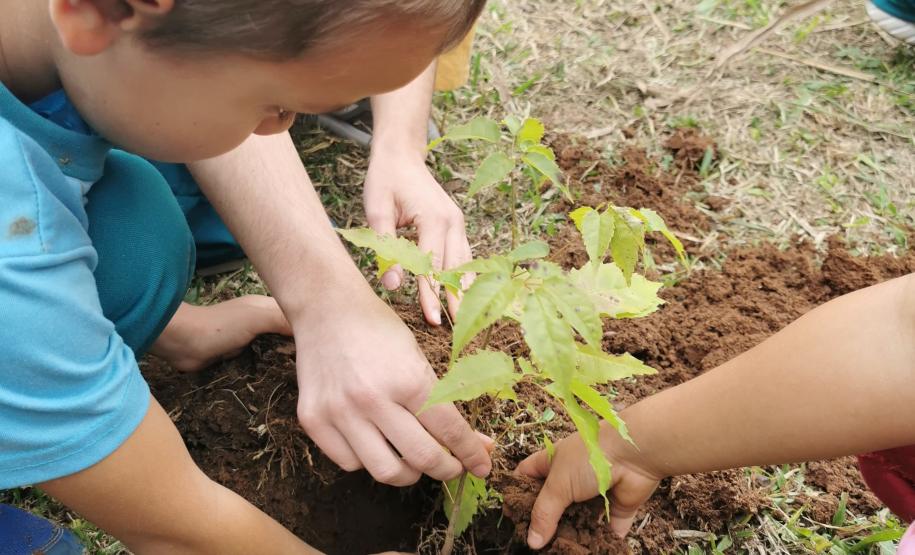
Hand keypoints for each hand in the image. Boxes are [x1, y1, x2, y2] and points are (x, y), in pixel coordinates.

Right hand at [294, 292, 491, 485]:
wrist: (326, 308)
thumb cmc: (378, 329)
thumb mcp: (417, 357)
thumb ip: (440, 400)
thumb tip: (472, 443)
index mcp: (408, 379)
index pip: (450, 431)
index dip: (471, 454)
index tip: (482, 466)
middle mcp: (372, 399)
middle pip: (421, 459)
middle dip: (446, 469)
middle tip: (452, 467)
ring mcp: (339, 412)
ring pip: (385, 472)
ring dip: (408, 473)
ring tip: (414, 462)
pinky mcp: (313, 420)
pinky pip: (349, 462)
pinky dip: (369, 461)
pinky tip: (376, 445)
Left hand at [363, 152, 471, 325]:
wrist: (401, 154)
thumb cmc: (385, 180)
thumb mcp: (377, 211)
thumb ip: (386, 248)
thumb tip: (393, 285)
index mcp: (434, 218)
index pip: (432, 265)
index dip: (430, 294)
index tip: (432, 319)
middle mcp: (452, 221)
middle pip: (456, 269)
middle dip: (454, 299)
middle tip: (455, 330)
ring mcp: (458, 223)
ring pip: (465, 264)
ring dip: (464, 291)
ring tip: (464, 319)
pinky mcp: (457, 225)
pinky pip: (464, 255)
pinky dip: (464, 276)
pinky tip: (463, 297)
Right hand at [517, 424, 661, 549]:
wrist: (635, 454)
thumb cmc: (589, 458)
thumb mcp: (558, 484)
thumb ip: (544, 514)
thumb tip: (532, 541)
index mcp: (553, 462)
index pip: (527, 475)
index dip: (517, 492)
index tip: (511, 515)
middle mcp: (572, 477)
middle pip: (552, 502)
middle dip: (545, 522)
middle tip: (535, 543)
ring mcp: (594, 492)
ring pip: (578, 518)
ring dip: (572, 535)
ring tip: (559, 552)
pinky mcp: (615, 507)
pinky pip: (605, 529)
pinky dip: (599, 541)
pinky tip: (588, 553)